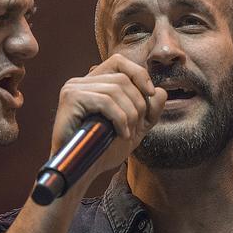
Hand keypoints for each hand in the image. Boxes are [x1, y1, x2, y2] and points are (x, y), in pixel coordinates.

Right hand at [51, 54, 166, 188]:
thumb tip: (161, 92)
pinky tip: (121, 134)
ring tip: (128, 133)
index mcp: (93, 84)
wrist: (83, 171)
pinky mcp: (70, 99)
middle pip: (122, 78)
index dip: (138, 74)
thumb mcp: (134, 129)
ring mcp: (73, 88)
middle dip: (138, 103)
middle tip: (137, 127)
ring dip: (130, 114)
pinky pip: (105, 101)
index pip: (119, 62)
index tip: (150, 94)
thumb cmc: (103, 151)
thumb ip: (149, 111)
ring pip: (115, 89)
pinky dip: (119, 118)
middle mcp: (81, 82)